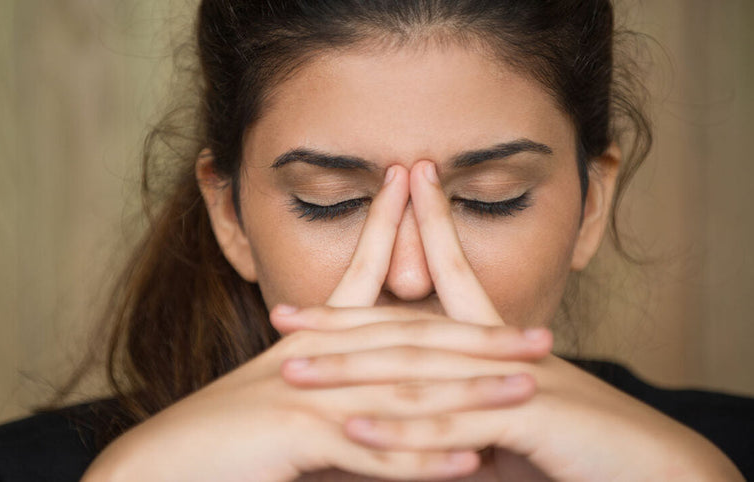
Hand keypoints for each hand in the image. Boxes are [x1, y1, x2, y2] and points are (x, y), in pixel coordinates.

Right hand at [81, 166, 548, 481]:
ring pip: (403, 392)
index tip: (419, 185)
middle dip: (479, 337)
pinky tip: (469, 461)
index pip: (360, 277)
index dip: (392, 229)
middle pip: (409, 340)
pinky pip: (371, 451)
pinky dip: (421, 459)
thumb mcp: (279, 397)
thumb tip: (370, 396)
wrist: (159, 465)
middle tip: (542, 336)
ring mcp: (306, 394)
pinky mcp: (296, 436)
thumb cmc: (219, 437)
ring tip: (527, 391)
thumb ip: (328, 390)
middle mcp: (313, 358)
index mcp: (308, 342)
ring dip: (469, 394)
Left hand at [278, 161, 742, 480]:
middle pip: (407, 327)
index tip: (345, 246)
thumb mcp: (509, 424)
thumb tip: (419, 425)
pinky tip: (352, 428)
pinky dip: (401, 428)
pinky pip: (451, 423)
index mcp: (495, 344)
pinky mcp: (526, 418)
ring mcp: (510, 380)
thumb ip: (461, 417)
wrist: (655, 468)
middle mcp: (498, 350)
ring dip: (351, 373)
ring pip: (417, 371)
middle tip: (281, 317)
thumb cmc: (579, 446)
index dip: (398, 251)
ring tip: (292, 370)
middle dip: (341, 320)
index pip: (443, 282)